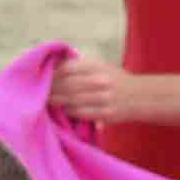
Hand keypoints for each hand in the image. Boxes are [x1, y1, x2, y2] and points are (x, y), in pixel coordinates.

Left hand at [49, 53, 179, 125]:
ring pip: (70, 101)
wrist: (142, 96)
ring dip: (55, 103)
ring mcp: (103, 97)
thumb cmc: (115, 80)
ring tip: (45, 103)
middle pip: (66, 86)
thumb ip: (79, 66)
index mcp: (97, 66)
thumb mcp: (101, 66)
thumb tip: (52, 65)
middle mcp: (100, 80)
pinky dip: (68, 112)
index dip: (51, 75)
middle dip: (49, 91)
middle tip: (37, 94)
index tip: (40, 79)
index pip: (67, 69)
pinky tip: (61, 111)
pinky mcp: (106, 113)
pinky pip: (80, 113)